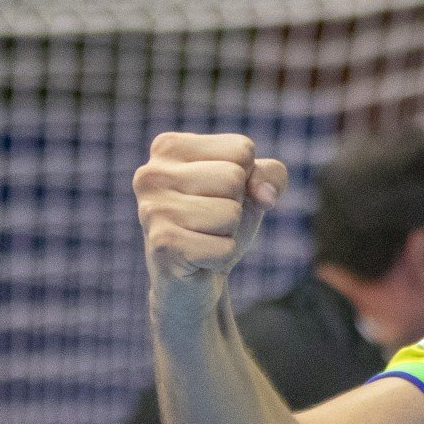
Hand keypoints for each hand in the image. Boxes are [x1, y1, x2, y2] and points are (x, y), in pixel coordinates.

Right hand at [134, 132, 287, 296]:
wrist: (195, 277)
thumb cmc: (221, 221)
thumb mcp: (254, 188)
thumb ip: (272, 175)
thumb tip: (263, 195)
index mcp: (168, 147)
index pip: (241, 150)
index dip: (246, 178)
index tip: (219, 193)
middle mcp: (151, 173)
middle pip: (234, 178)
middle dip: (236, 205)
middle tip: (211, 220)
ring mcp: (151, 209)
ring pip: (230, 212)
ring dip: (228, 232)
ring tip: (203, 237)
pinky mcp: (161, 244)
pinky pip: (224, 247)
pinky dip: (222, 256)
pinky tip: (198, 258)